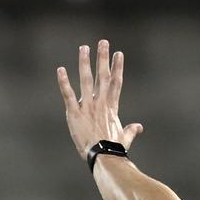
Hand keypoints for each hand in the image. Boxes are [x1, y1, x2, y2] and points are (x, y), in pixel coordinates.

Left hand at [57, 39, 143, 161]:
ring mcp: (87, 107)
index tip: (118, 54)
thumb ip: (131, 130)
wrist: (104, 157)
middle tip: (103, 42)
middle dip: (103, 58)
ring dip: (85, 63)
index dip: (117, 67)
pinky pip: (68, 94)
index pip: (116, 82)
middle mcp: (100, 103)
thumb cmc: (114, 149)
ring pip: (86, 80)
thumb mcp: (125, 138)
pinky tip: (60, 69)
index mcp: (111, 107)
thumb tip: (139, 127)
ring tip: (84, 48)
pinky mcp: (74, 113)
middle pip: (103, 76)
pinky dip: (64, 82)